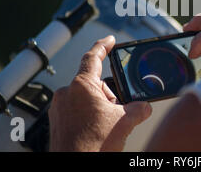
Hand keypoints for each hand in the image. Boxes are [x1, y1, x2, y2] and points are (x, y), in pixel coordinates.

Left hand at [48, 36, 151, 151]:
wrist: (75, 167)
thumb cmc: (92, 147)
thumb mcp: (124, 122)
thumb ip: (137, 108)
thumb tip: (143, 107)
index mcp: (81, 86)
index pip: (93, 57)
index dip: (104, 46)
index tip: (109, 40)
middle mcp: (66, 94)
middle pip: (94, 84)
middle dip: (109, 95)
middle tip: (118, 110)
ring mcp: (59, 109)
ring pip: (86, 99)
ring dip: (99, 107)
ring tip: (107, 126)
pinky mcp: (57, 122)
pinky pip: (77, 111)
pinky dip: (89, 116)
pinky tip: (97, 131)